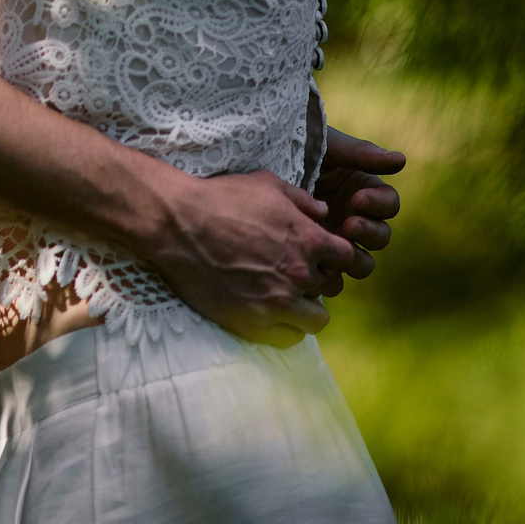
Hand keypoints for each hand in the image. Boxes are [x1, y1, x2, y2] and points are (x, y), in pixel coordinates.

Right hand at [144, 169, 356, 346]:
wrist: (177, 225)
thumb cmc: (220, 199)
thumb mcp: (266, 184)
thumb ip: (301, 200)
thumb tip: (323, 213)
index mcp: (308, 240)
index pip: (347, 259)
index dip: (335, 257)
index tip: (320, 256)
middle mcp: (299, 275)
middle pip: (332, 288)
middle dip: (318, 280)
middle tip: (295, 273)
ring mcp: (277, 302)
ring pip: (317, 320)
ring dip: (306, 309)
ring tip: (286, 298)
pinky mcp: (253, 322)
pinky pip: (289, 339)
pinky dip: (286, 329)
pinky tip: (271, 314)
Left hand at [310, 129, 405, 295]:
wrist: (263, 166)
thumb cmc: (298, 150)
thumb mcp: (328, 147)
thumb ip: (362, 154)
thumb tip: (402, 161)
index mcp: (365, 191)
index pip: (388, 204)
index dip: (379, 204)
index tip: (358, 199)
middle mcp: (355, 218)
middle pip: (380, 237)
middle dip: (369, 232)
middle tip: (349, 225)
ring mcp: (336, 240)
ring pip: (362, 262)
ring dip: (356, 259)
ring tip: (336, 246)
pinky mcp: (317, 257)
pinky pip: (334, 278)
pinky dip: (332, 278)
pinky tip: (319, 268)